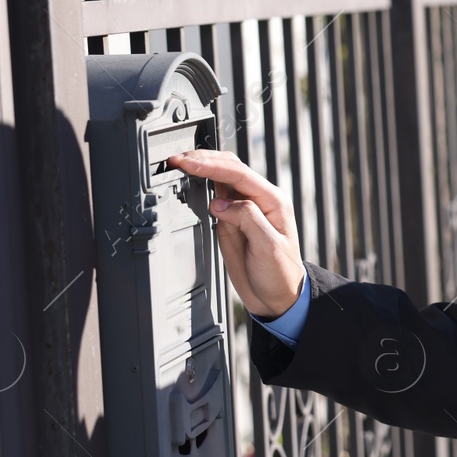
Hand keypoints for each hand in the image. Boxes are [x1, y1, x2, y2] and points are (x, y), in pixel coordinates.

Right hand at [166, 149, 305, 318]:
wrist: (277, 297)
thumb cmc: (280, 274)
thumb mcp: (268, 247)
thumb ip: (247, 220)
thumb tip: (219, 202)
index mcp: (273, 201)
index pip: (239, 173)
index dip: (210, 165)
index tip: (187, 163)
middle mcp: (259, 199)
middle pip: (230, 167)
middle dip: (203, 160)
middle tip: (176, 159)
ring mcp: (245, 207)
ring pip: (221, 176)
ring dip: (201, 167)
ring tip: (178, 164)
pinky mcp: (232, 218)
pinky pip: (216, 194)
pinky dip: (201, 184)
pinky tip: (189, 179)